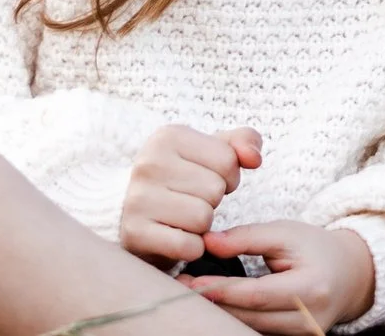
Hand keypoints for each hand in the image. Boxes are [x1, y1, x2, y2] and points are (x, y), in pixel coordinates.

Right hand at [120, 124, 260, 263]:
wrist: (129, 211)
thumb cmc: (180, 178)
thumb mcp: (210, 150)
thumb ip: (243, 142)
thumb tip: (255, 158)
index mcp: (168, 136)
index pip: (228, 160)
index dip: (227, 175)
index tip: (204, 178)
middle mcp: (148, 164)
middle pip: (216, 190)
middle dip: (212, 200)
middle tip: (190, 200)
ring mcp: (137, 199)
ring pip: (203, 218)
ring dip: (202, 225)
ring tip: (182, 217)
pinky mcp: (135, 234)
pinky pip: (188, 246)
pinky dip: (190, 248)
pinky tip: (175, 237)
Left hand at [191, 220, 376, 333]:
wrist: (350, 274)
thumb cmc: (316, 249)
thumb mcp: (286, 233)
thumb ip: (247, 237)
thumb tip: (208, 243)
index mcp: (311, 288)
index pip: (257, 294)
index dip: (222, 290)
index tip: (191, 282)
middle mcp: (309, 320)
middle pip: (249, 317)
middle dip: (213, 304)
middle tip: (179, 290)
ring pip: (250, 329)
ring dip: (219, 315)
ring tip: (192, 296)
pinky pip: (257, 333)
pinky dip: (235, 320)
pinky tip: (215, 307)